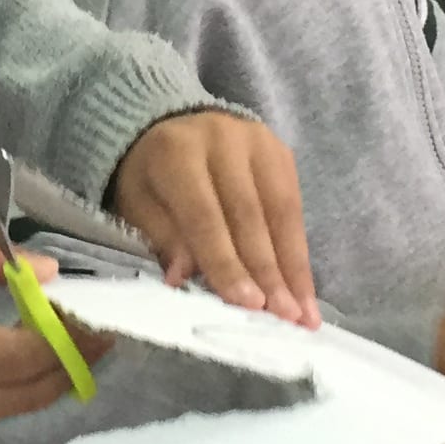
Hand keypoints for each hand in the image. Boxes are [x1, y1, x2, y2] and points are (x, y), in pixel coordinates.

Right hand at [0, 238, 103, 443]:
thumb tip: (40, 272)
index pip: (23, 355)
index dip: (69, 335)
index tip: (99, 308)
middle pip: (34, 389)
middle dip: (75, 356)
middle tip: (101, 323)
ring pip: (20, 405)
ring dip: (52, 372)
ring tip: (72, 333)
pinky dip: (22, 385)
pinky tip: (30, 355)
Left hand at [109, 112, 318, 325]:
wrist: (175, 126)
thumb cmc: (153, 176)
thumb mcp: (139, 205)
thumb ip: (164, 238)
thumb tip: (183, 279)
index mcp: (177, 152)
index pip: (205, 215)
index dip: (227, 262)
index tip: (248, 304)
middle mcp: (223, 139)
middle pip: (250, 215)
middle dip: (268, 272)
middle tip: (283, 318)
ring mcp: (259, 142)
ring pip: (282, 212)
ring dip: (294, 268)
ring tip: (304, 315)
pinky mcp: (282, 153)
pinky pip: (296, 208)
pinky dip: (300, 253)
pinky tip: (305, 290)